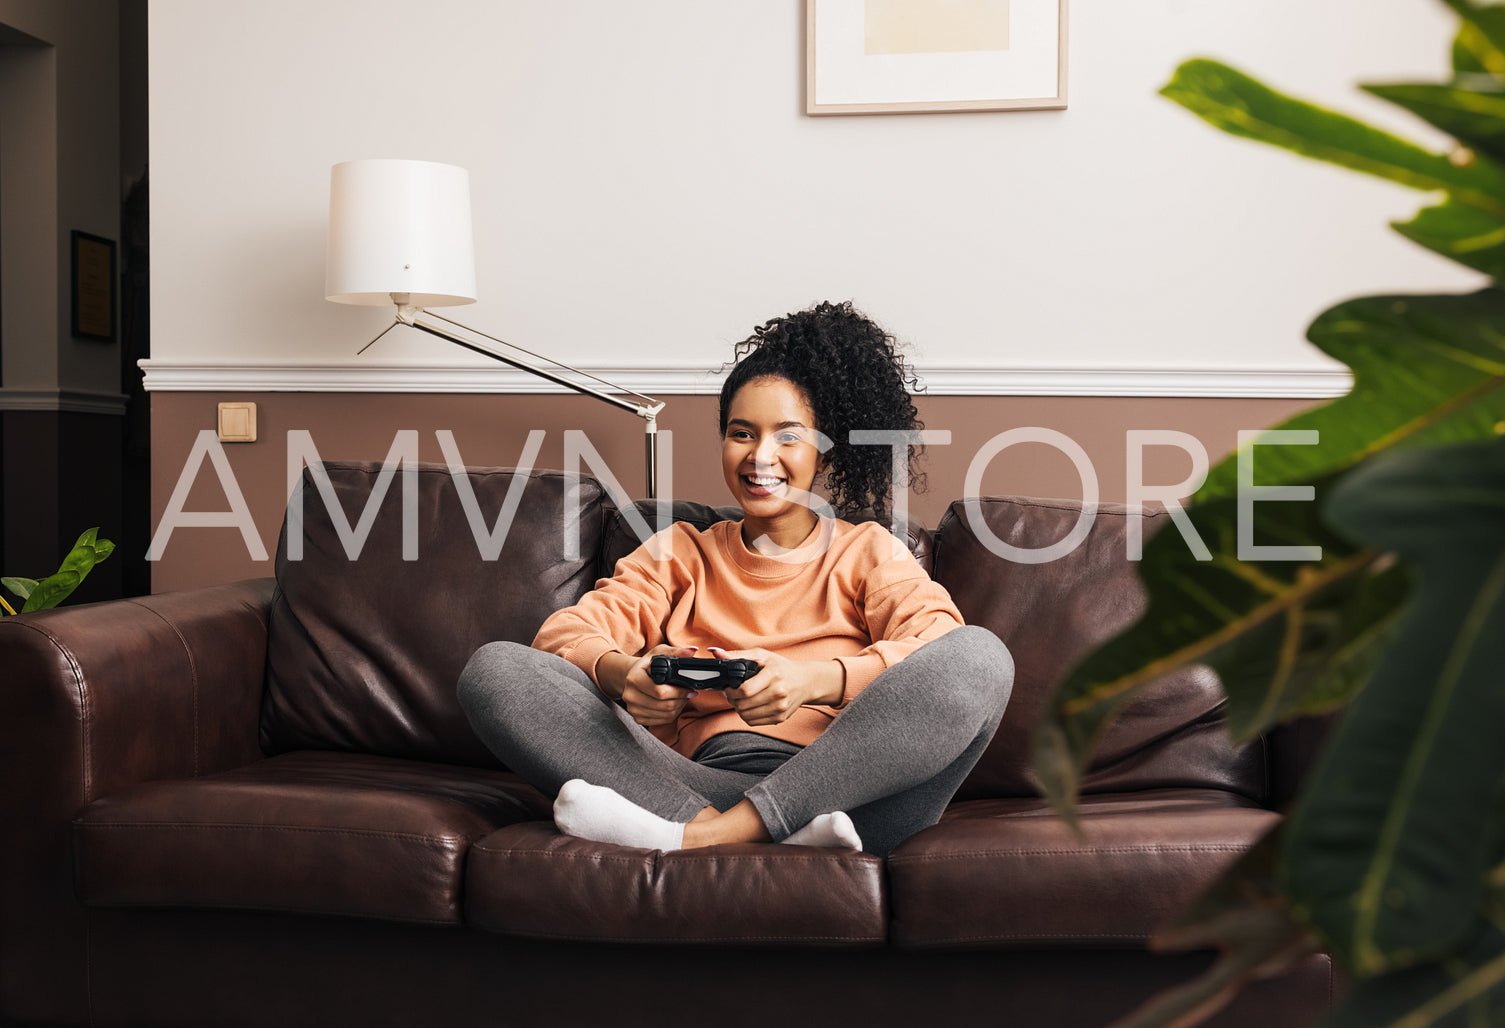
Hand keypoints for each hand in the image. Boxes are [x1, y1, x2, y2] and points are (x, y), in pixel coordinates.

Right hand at [599, 645, 700, 726]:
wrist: (634, 677)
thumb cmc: (649, 665)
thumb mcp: (660, 653)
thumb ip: (676, 652)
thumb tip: (692, 651)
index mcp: (633, 678)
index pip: (660, 692)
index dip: (679, 691)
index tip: (689, 688)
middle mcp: (630, 695)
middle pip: (665, 705)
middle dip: (682, 699)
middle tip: (689, 693)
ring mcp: (633, 709)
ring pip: (666, 715)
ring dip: (679, 707)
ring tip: (682, 697)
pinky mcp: (638, 718)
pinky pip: (663, 721)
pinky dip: (672, 714)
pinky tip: (674, 704)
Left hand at [710, 647, 844, 725]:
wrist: (806, 682)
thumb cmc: (781, 667)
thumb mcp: (762, 656)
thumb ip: (737, 655)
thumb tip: (715, 652)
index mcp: (774, 675)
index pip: (745, 690)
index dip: (731, 691)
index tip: (728, 687)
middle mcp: (779, 693)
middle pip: (744, 705)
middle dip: (732, 700)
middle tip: (732, 693)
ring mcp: (780, 707)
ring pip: (746, 716)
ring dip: (738, 708)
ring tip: (740, 699)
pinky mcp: (780, 718)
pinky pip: (754, 722)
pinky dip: (747, 715)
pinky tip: (750, 706)